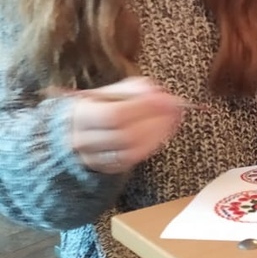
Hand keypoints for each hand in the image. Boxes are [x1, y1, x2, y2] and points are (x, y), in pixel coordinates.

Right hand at [69, 76, 185, 174]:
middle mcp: (83, 139)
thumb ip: (136, 90)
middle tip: (174, 111)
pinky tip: (162, 133)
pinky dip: (151, 146)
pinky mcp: (107, 168)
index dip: (143, 108)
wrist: (84, 128)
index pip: (114, 114)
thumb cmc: (103, 105)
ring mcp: (94, 157)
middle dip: (154, 123)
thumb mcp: (116, 91)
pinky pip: (132, 161)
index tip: (166, 100)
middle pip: (124, 135)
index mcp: (82, 114)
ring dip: (156, 135)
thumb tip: (159, 95)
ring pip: (130, 151)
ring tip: (171, 120)